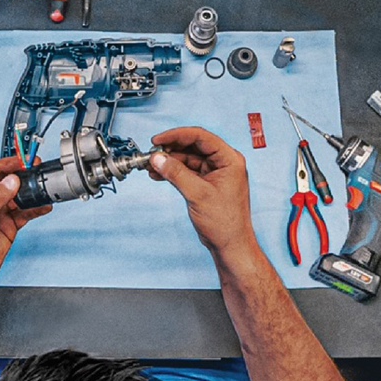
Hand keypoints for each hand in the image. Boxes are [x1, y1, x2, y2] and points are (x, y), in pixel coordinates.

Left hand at [0, 157, 50, 287]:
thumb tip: (11, 182)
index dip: (9, 164)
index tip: (24, 160)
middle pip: (8, 181)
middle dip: (23, 176)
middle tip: (37, 170)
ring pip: (19, 196)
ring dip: (31, 192)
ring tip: (44, 188)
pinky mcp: (8, 225)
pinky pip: (25, 212)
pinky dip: (35, 208)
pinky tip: (44, 205)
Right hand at [149, 127, 256, 255]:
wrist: (230, 244)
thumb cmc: (225, 223)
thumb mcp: (197, 194)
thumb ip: (176, 173)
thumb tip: (158, 158)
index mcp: (229, 159)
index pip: (200, 137)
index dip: (176, 135)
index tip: (158, 140)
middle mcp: (223, 163)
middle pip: (192, 146)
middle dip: (170, 149)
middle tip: (152, 153)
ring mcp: (214, 173)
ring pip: (187, 158)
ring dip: (169, 161)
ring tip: (150, 165)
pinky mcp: (206, 183)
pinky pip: (186, 171)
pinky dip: (172, 172)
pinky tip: (158, 174)